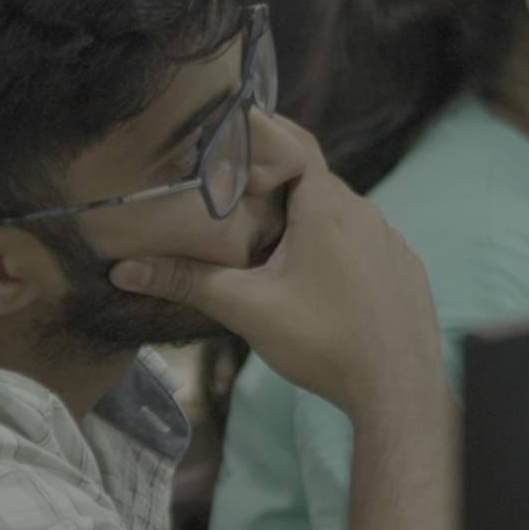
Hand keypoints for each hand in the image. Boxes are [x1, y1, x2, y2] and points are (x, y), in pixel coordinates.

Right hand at [111, 113, 445, 424]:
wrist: (398, 391)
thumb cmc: (324, 342)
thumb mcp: (247, 308)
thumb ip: (187, 281)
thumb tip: (124, 269)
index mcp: (327, 207)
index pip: (295, 144)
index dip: (262, 138)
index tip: (228, 145)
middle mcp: (365, 212)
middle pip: (313, 182)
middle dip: (275, 188)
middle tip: (233, 203)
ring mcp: (391, 241)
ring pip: (339, 214)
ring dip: (306, 222)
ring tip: (268, 246)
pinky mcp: (404, 269)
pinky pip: (365, 243)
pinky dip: (337, 248)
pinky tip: (317, 282)